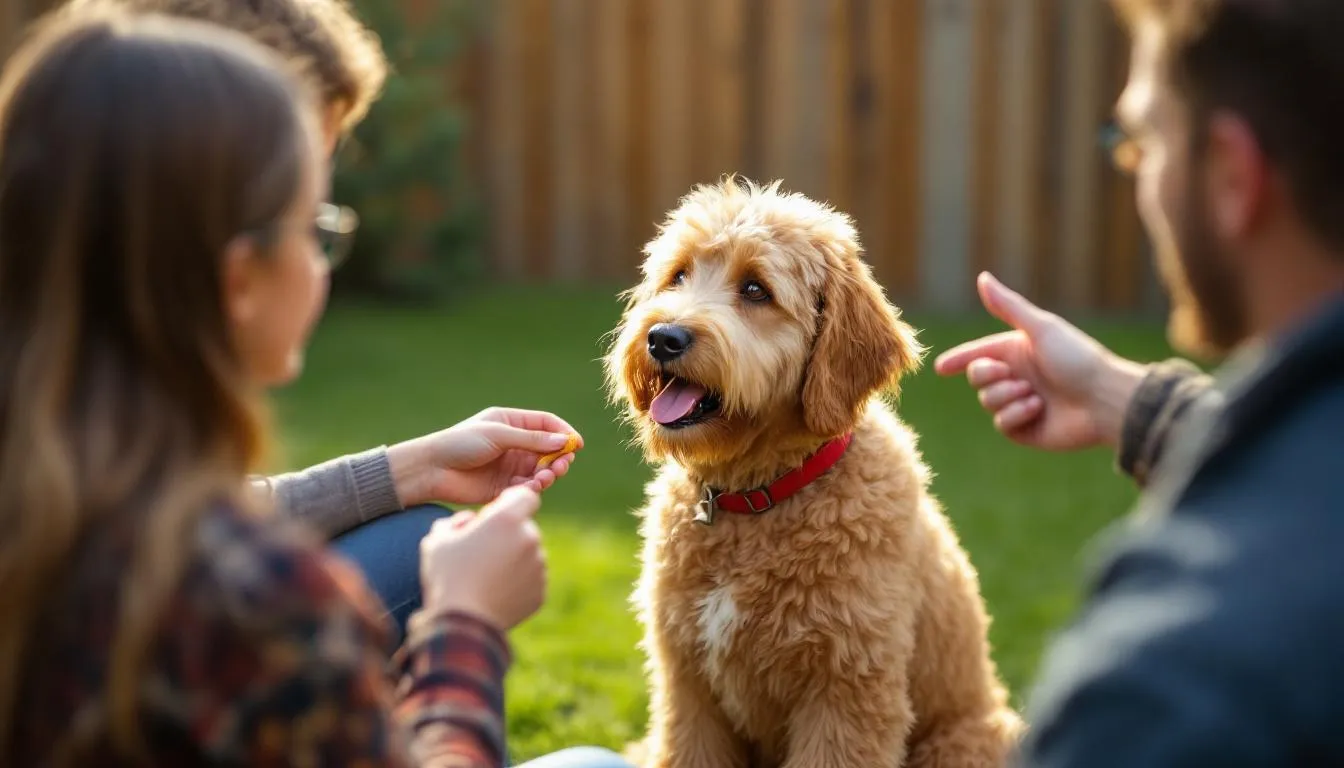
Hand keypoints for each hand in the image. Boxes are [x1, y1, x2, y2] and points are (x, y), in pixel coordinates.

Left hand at [386, 407, 583, 506]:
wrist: (431, 470)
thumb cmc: (460, 444)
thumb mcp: (498, 435)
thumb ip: (532, 439)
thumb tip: (564, 441)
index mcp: (510, 423)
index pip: (546, 424)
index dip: (563, 433)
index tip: (576, 444)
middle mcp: (513, 443)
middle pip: (548, 449)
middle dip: (559, 457)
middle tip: (563, 465)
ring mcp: (509, 465)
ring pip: (540, 469)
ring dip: (548, 474)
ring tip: (545, 478)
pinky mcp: (504, 486)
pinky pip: (527, 486)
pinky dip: (534, 487)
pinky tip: (533, 487)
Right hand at [419, 485, 545, 630]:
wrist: (461, 623)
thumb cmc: (447, 576)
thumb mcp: (438, 539)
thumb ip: (456, 521)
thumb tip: (471, 521)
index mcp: (507, 520)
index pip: (526, 497)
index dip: (512, 503)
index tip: (496, 515)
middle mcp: (530, 539)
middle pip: (525, 528)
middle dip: (508, 535)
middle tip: (482, 553)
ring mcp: (538, 567)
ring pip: (529, 554)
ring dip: (513, 559)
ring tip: (486, 577)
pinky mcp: (540, 591)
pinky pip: (530, 579)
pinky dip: (517, 582)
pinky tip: (494, 592)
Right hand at [934, 272, 1146, 450]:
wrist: (1105, 400)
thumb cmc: (1078, 359)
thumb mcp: (1040, 328)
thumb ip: (1008, 307)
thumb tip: (982, 278)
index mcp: (1018, 351)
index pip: (978, 354)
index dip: (957, 359)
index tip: (940, 368)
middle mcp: (1017, 376)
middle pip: (978, 377)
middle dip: (989, 377)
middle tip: (1012, 376)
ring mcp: (1020, 403)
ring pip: (987, 401)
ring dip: (1008, 396)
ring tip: (1035, 395)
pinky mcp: (1025, 429)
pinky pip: (1002, 423)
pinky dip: (1017, 414)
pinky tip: (1039, 410)